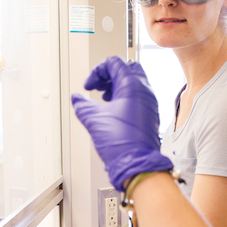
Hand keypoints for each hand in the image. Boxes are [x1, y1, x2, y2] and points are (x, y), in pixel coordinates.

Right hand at [72, 57, 172, 191]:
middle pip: (126, 68)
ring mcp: (149, 103)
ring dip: (116, 85)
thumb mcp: (94, 119)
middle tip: (97, 86)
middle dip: (108, 75)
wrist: (136, 164)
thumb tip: (77, 99)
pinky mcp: (149, 114)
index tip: (89, 85)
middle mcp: (144, 91)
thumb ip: (82, 105)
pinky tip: (112, 109)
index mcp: (133, 86)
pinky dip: (124, 96)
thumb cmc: (122, 142)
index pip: (114, 63)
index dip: (97, 71)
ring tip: (103, 98)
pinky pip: (137, 96)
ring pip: (133, 82)